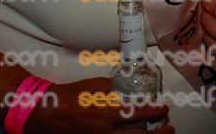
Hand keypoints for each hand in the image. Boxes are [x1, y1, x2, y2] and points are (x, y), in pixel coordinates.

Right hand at [25, 77, 171, 133]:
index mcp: (107, 112)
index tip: (163, 109)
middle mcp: (106, 131)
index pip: (139, 113)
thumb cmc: (68, 98)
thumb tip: (128, 93)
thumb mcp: (94, 86)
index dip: (155, 111)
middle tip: (168, 128)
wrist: (47, 113)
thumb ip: (114, 90)